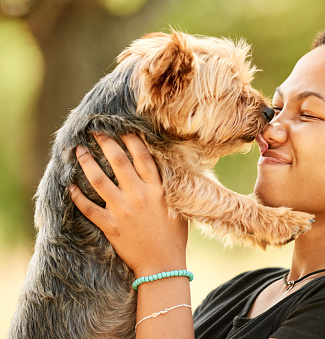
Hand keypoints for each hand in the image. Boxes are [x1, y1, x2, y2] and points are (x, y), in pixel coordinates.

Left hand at [69, 133, 187, 276]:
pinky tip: (70, 186)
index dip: (131, 140)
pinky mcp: (111, 225)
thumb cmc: (174, 237)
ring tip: (79, 151)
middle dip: (105, 143)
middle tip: (95, 132)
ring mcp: (123, 210)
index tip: (122, 129)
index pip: (142, 157)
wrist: (163, 265)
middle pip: (118, 162)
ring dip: (87, 163)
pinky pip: (89, 208)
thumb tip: (162, 171)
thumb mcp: (178, 207)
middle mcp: (139, 195)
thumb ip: (169, 188)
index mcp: (157, 189)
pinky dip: (78, 196)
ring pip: (99, 180)